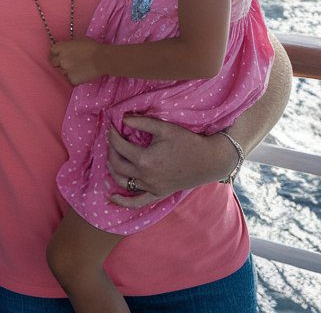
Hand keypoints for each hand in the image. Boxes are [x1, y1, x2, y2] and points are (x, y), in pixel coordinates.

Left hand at [49, 40, 102, 84]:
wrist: (101, 59)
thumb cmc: (93, 47)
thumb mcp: (79, 41)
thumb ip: (70, 46)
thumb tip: (69, 49)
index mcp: (61, 47)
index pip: (53, 51)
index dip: (57, 53)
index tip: (62, 54)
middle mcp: (60, 59)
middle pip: (54, 62)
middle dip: (59, 63)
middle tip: (68, 63)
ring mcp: (65, 70)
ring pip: (61, 72)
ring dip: (66, 71)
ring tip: (77, 69)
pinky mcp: (71, 79)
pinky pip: (69, 79)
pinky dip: (74, 78)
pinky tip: (81, 75)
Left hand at [106, 115, 235, 207]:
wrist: (209, 160)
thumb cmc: (187, 141)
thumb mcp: (163, 128)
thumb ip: (141, 122)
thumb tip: (122, 119)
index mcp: (145, 159)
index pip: (119, 146)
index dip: (112, 134)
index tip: (112, 126)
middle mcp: (146, 176)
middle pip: (117, 164)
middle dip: (111, 150)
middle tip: (113, 139)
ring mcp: (152, 187)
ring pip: (123, 182)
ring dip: (113, 170)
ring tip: (111, 158)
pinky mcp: (158, 194)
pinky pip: (137, 202)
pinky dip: (123, 202)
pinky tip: (112, 198)